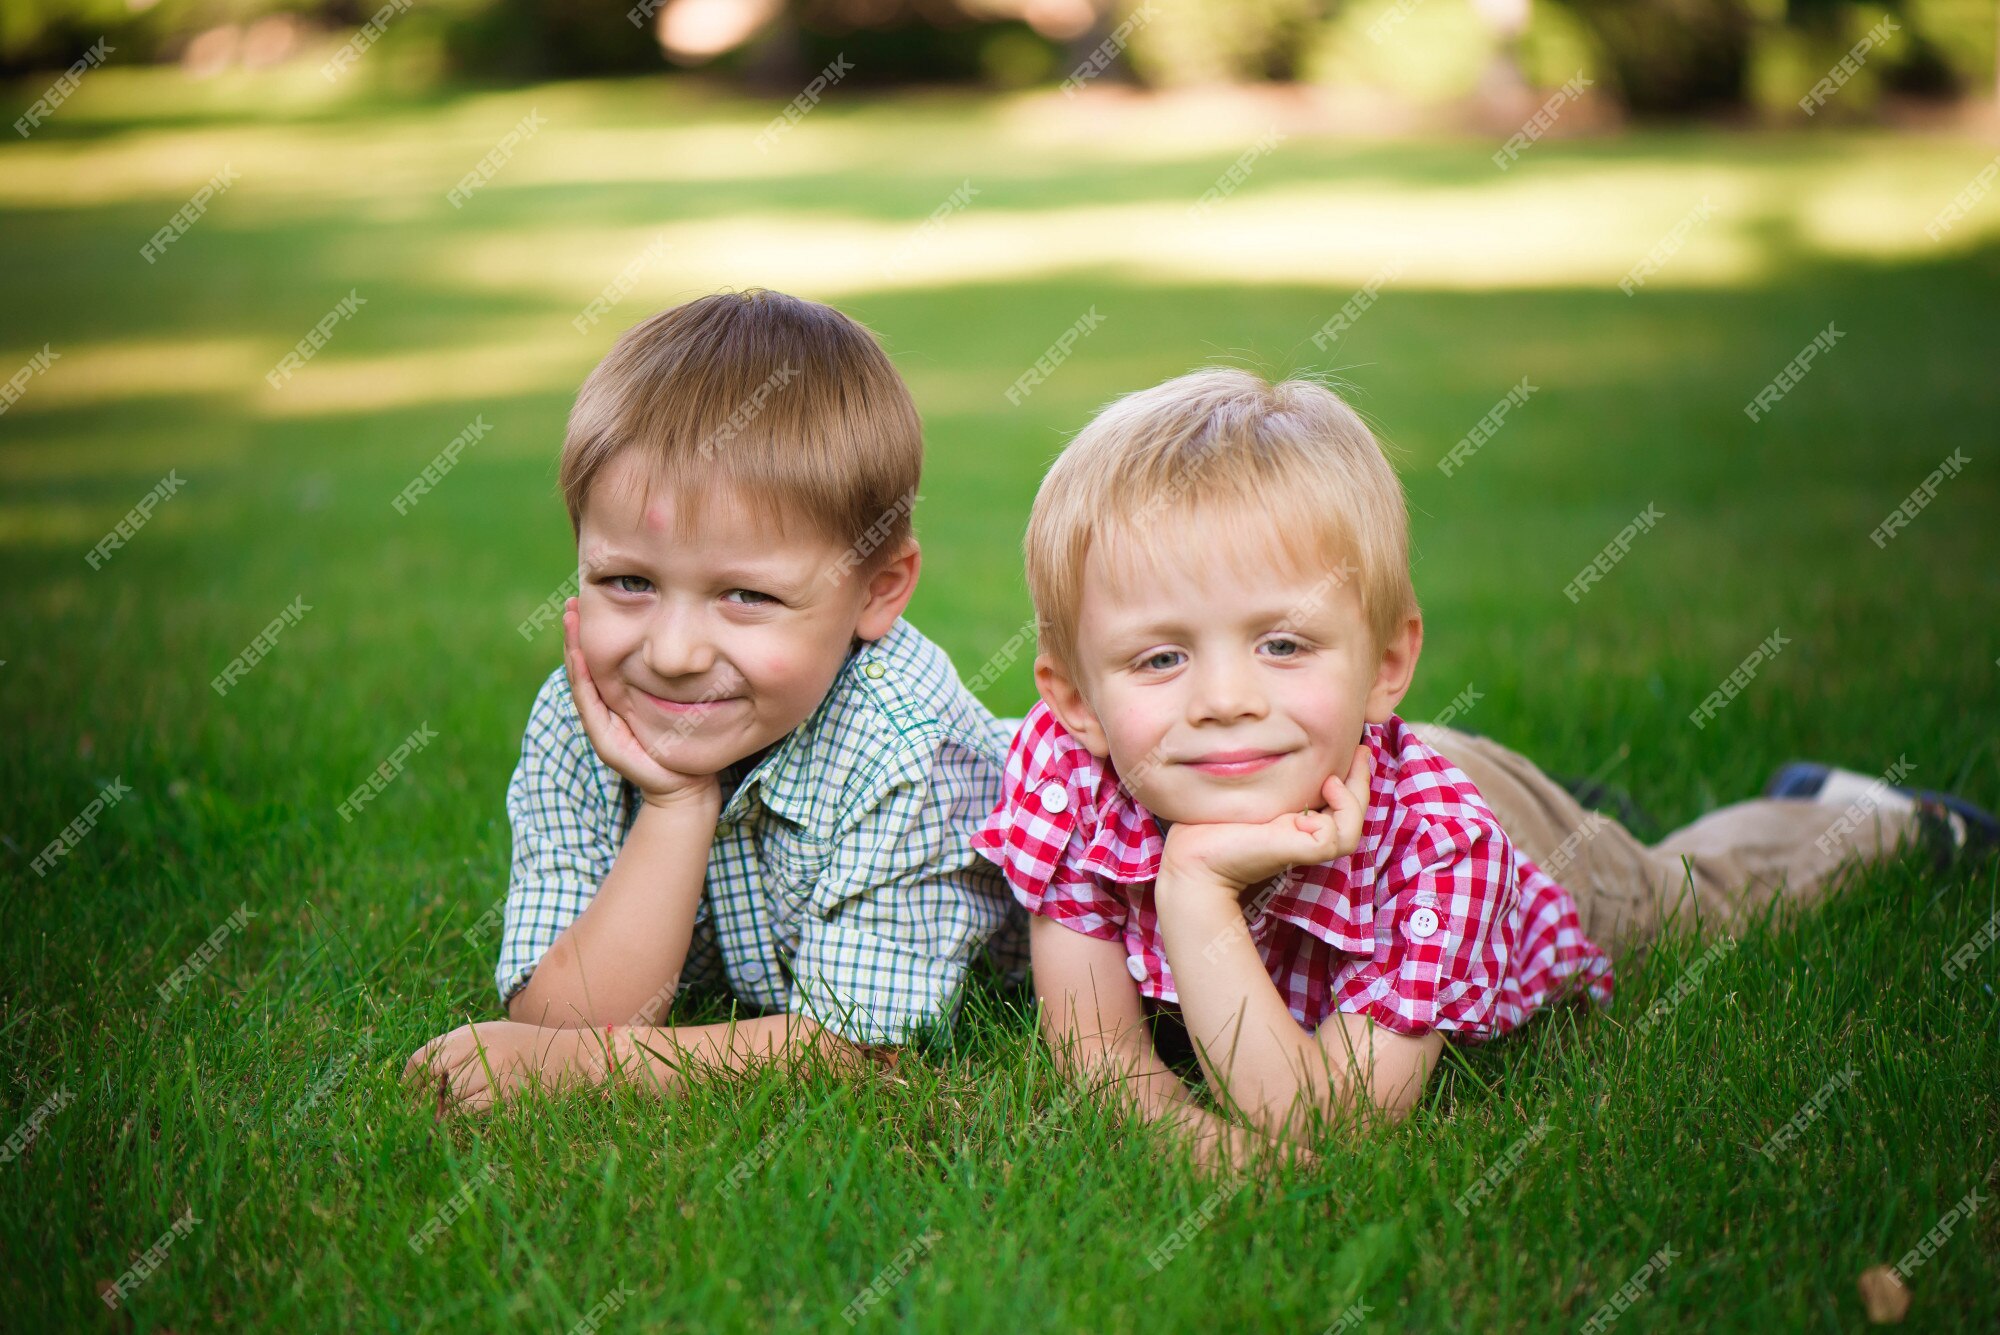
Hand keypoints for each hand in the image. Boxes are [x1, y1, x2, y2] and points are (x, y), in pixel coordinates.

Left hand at [404, 1020, 601, 1113]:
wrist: (574, 1057)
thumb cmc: (528, 1049)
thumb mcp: (492, 1037)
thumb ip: (458, 1052)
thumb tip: (421, 1084)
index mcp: (473, 1033)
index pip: (425, 1055)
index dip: (409, 1078)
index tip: (407, 1092)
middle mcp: (481, 1049)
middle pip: (432, 1073)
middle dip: (420, 1096)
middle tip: (418, 1110)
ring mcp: (493, 1072)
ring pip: (448, 1095)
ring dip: (443, 1109)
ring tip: (448, 1111)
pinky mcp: (505, 1095)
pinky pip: (468, 1112)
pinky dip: (460, 1118)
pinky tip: (466, 1116)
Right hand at [563, 599, 718, 810]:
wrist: (686, 787)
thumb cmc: (684, 744)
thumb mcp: (676, 702)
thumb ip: (669, 679)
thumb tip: (679, 644)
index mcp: (618, 702)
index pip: (598, 662)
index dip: (588, 634)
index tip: (584, 602)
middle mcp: (606, 712)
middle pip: (583, 668)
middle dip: (575, 635)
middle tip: (571, 602)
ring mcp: (603, 728)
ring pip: (581, 683)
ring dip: (573, 651)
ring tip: (570, 621)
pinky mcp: (607, 743)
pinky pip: (591, 706)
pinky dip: (583, 681)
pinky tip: (580, 657)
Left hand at [1160, 745, 1371, 892]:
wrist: (1191, 855)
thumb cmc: (1211, 820)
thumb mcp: (1251, 789)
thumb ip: (1272, 776)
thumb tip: (1285, 740)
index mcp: (1295, 824)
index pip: (1337, 804)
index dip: (1352, 779)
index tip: (1356, 748)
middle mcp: (1303, 836)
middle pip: (1352, 816)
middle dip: (1361, 782)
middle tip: (1362, 750)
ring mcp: (1302, 846)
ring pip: (1351, 830)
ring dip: (1353, 801)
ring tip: (1333, 779)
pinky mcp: (1298, 851)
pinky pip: (1335, 838)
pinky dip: (1335, 818)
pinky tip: (1318, 797)